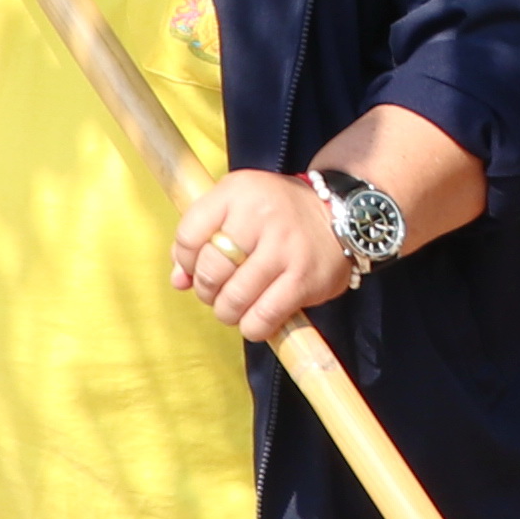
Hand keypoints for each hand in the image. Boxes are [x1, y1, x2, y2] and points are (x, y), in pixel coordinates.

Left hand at [172, 169, 358, 340]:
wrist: (341, 213)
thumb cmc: (278, 213)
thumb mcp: (236, 206)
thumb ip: (200, 237)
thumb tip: (178, 282)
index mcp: (237, 192)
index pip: (188, 236)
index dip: (186, 263)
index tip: (197, 269)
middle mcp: (260, 215)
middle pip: (210, 271)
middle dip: (206, 291)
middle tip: (217, 293)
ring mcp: (284, 248)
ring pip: (233, 299)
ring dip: (227, 312)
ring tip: (235, 307)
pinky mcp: (304, 279)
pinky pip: (263, 317)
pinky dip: (252, 326)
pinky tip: (255, 319)